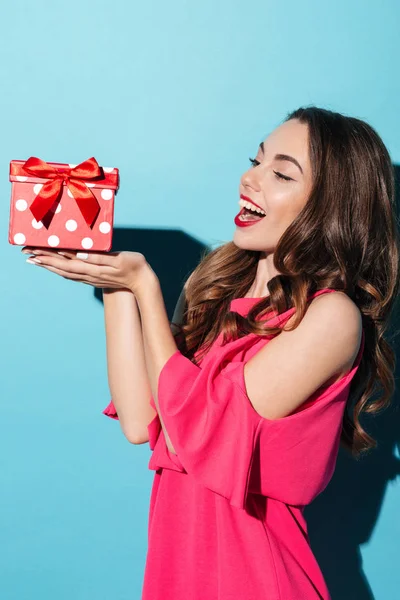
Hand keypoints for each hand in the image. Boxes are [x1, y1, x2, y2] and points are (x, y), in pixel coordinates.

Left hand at [21, 246, 155, 293]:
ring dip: (50, 268)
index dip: (49, 257)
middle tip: (27, 256)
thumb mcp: (119, 259)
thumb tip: (80, 254)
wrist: (144, 283)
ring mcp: (92, 279)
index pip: (65, 262)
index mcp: (93, 268)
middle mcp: (90, 275)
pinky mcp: (96, 279)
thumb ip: (99, 257)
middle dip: (44, 262)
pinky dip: (62, 272)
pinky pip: (74, 276)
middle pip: (62, 269)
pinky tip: (58, 270)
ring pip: (66, 273)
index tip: (34, 252)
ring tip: (37, 262)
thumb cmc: (135, 266)